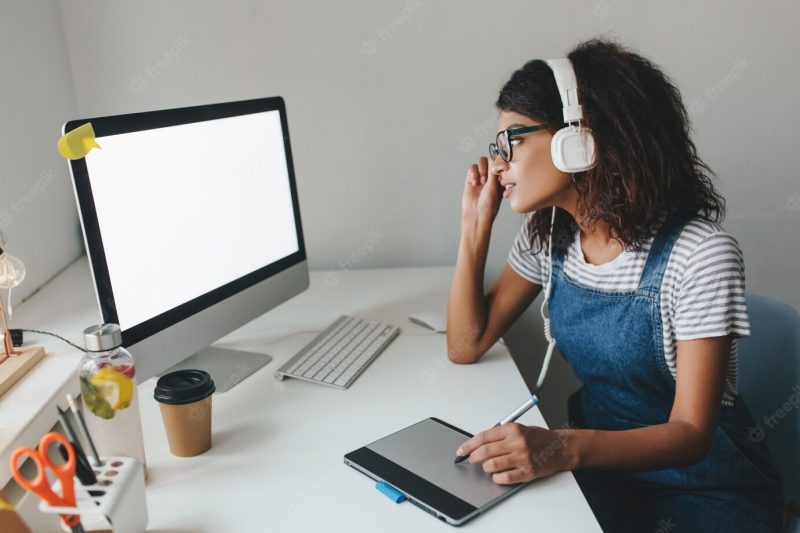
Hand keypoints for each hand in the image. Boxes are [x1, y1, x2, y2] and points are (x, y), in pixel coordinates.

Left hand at [455, 423, 574, 483]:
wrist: (560, 448)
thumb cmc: (539, 438)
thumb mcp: (519, 428)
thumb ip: (500, 435)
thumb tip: (478, 444)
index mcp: (513, 429)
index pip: (484, 437)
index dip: (469, 445)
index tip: (461, 450)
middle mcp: (517, 442)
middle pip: (485, 451)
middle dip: (473, 457)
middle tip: (471, 460)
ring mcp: (523, 458)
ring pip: (492, 465)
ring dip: (485, 467)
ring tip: (487, 466)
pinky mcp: (528, 471)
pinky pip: (505, 477)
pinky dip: (497, 478)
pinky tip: (497, 475)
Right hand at [461, 156, 501, 228]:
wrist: (476, 215)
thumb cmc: (488, 205)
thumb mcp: (494, 187)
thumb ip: (494, 173)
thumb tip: (494, 159)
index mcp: (500, 179)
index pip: (500, 163)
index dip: (500, 162)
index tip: (502, 167)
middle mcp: (491, 176)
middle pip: (489, 160)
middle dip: (488, 166)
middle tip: (487, 178)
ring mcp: (481, 177)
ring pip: (481, 162)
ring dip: (481, 169)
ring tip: (481, 181)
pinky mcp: (471, 179)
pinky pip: (472, 168)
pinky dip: (473, 173)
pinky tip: (474, 182)